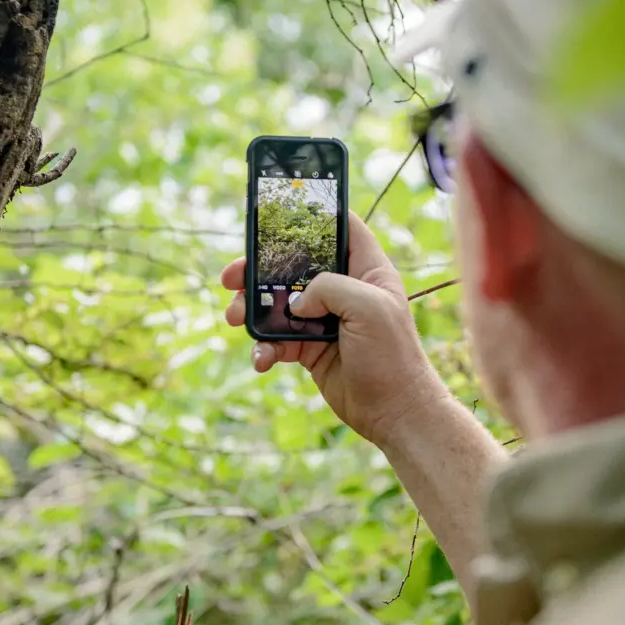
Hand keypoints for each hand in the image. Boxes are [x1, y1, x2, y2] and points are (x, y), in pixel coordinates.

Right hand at [221, 212, 448, 448]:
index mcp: (366, 270)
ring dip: (252, 310)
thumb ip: (330, 288)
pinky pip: (277, 341)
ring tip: (236, 319)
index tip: (277, 212)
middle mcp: (344, 290)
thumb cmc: (393, 356)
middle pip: (294, 266)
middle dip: (259, 270)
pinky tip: (262, 360)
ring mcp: (325, 320)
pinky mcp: (311, 349)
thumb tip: (295, 302)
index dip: (313, 214)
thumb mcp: (369, 308)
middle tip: (231, 277)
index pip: (341, 227)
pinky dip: (264, 348)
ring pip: (278, 304)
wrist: (394, 412)